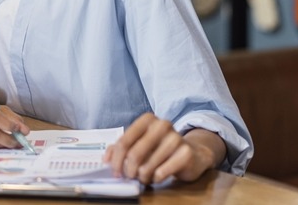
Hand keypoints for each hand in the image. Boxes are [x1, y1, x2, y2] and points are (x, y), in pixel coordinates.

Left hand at [103, 113, 224, 184]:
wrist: (192, 152)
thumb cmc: (160, 147)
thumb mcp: (140, 143)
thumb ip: (120, 148)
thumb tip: (105, 160)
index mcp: (147, 119)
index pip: (124, 141)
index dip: (116, 160)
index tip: (115, 172)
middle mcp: (162, 125)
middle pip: (134, 154)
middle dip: (128, 170)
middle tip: (129, 176)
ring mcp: (176, 138)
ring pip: (147, 166)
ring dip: (142, 176)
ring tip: (144, 177)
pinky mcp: (185, 153)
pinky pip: (161, 173)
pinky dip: (155, 178)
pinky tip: (157, 176)